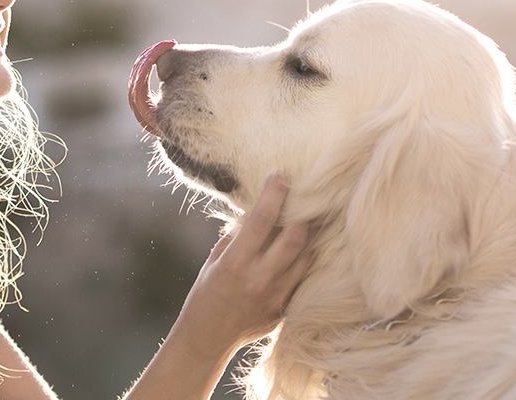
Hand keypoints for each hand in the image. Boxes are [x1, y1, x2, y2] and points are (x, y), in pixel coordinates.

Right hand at [174, 174, 315, 350]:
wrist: (206, 339)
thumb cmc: (206, 293)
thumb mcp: (215, 260)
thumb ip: (238, 236)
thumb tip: (259, 208)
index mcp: (235, 264)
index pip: (262, 220)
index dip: (274, 193)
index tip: (279, 176)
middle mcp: (258, 281)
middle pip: (296, 237)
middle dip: (302, 212)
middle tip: (301, 196)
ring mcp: (276, 297)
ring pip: (306, 256)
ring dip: (309, 234)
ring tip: (307, 218)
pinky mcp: (285, 310)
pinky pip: (304, 277)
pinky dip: (305, 258)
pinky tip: (304, 246)